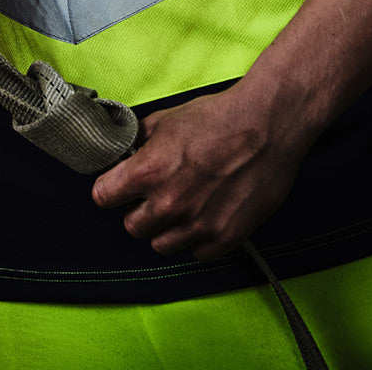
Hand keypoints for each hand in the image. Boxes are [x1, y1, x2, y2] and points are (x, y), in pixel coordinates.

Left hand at [90, 83, 311, 258]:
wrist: (267, 126)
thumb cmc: (218, 117)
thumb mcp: (165, 119)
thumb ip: (138, 141)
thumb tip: (123, 152)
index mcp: (149, 172)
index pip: (103, 197)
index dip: (110, 189)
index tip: (117, 186)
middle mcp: (170, 204)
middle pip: (132, 226)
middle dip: (139, 209)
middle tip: (153, 194)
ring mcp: (198, 225)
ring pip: (161, 245)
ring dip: (166, 228)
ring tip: (181, 206)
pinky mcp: (225, 238)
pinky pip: (196, 253)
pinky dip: (196, 239)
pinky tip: (204, 215)